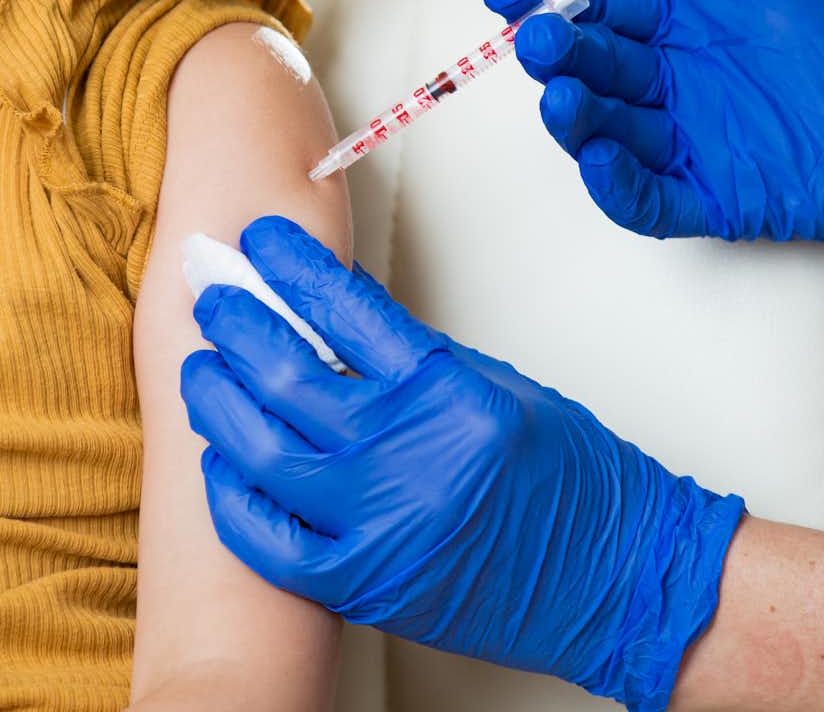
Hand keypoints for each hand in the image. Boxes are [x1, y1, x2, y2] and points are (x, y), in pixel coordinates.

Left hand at [181, 216, 745, 711]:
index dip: (290, 266)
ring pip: (260, 451)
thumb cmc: (575, 480)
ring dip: (217, 402)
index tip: (261, 240)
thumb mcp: (502, 388)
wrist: (620, 577)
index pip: (344, 307)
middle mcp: (407, 453)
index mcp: (448, 391)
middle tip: (212, 297)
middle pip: (285, 374)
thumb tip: (331, 331)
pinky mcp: (364, 584)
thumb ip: (415, 365)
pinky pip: (268, 540)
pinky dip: (232, 496)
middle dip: (235, 324)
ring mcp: (380, 524)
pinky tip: (219, 461)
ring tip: (202, 370)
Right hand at [481, 0, 823, 259]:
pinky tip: (602, 160)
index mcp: (706, 13)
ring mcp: (709, 139)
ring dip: (576, 118)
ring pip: (611, 132)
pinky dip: (619, 187)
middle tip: (540, 40)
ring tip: (565, 98)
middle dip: (556, 52)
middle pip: (595, 65)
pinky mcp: (735, 197)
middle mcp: (694, 77)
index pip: (605, 0)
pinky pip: (656, 200)